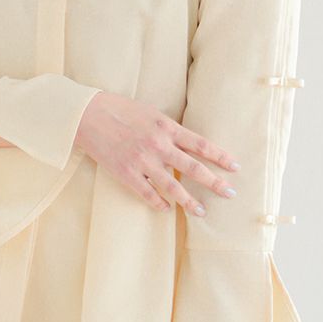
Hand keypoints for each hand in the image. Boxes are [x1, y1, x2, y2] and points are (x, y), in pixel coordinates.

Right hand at [74, 92, 239, 214]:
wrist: (87, 115)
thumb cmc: (119, 110)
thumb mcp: (150, 112)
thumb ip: (168, 128)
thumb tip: (187, 143)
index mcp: (166, 127)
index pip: (200, 144)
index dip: (220, 156)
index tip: (235, 167)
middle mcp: (158, 145)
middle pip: (193, 168)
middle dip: (214, 182)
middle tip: (230, 193)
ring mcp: (142, 161)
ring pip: (172, 186)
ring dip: (189, 200)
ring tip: (201, 211)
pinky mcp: (125, 173)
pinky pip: (146, 193)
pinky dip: (158, 203)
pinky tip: (167, 209)